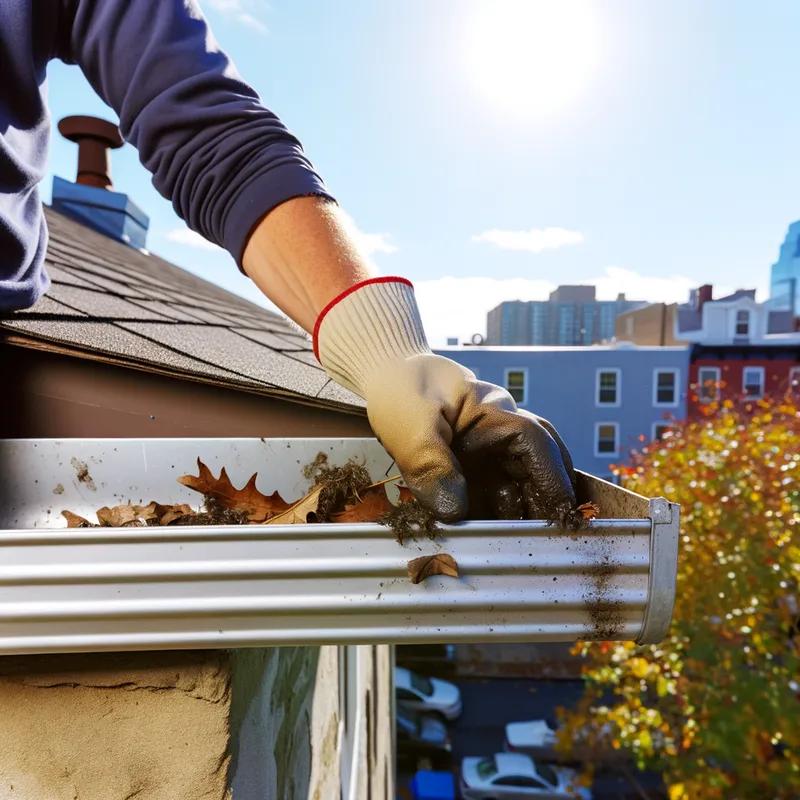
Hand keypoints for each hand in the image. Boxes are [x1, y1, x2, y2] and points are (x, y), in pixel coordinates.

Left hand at [315, 279, 575, 521]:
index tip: (559, 518)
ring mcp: (492, 454)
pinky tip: (486, 542)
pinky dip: (495, 520)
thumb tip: (454, 511)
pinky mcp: (477, 472)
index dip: (553, 482)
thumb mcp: (409, 424)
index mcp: (497, 413)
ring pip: (522, 489)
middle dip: (545, 508)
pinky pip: (495, 498)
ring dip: (521, 518)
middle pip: (541, 471)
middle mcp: (504, 435)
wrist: (388, 377)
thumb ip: (429, 464)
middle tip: (540, 546)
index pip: (539, 445)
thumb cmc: (401, 390)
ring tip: (513, 551)